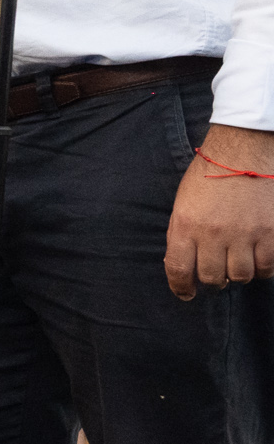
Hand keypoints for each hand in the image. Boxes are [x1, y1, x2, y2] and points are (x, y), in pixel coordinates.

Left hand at [167, 123, 273, 296]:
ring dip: (239, 274)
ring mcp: (245, 234)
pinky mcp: (272, 233)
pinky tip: (258, 257)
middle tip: (217, 275)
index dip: (181, 288)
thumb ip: (182, 233)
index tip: (186, 293)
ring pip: (242, 276)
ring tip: (238, 262)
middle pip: (213, 278)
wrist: (244, 150)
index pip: (179, 269)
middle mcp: (214, 234)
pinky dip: (263, 268)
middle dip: (213, 281)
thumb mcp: (183, 202)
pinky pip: (268, 266)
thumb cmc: (209, 174)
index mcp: (186, 225)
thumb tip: (184, 264)